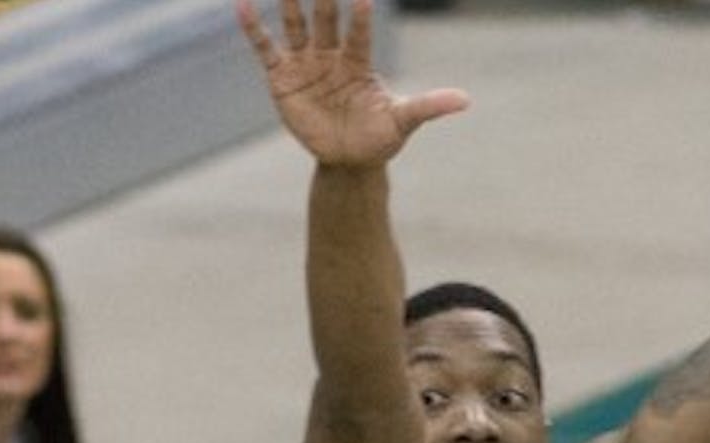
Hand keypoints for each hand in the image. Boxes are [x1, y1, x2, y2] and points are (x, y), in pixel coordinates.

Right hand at [236, 0, 468, 165]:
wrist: (349, 160)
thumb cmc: (379, 137)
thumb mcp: (403, 122)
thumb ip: (428, 107)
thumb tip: (466, 101)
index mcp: (358, 61)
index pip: (359, 32)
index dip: (360, 16)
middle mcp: (330, 55)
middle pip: (325, 18)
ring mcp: (305, 63)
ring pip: (295, 25)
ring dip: (290, 3)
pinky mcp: (282, 77)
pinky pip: (266, 48)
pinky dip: (254, 29)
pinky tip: (243, 6)